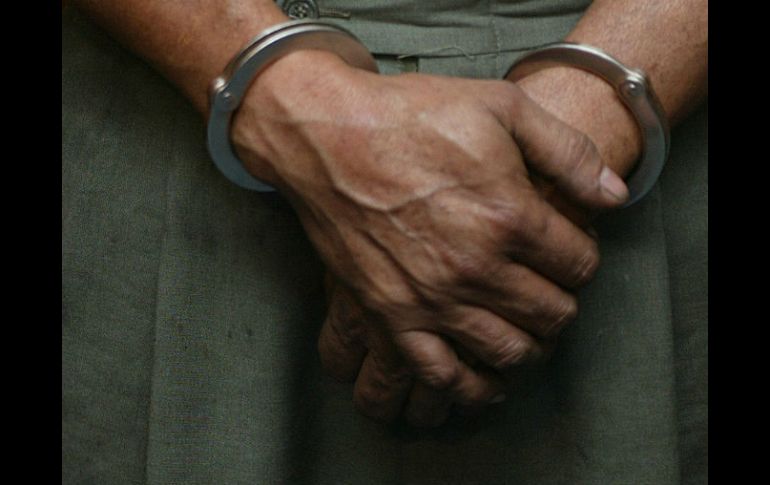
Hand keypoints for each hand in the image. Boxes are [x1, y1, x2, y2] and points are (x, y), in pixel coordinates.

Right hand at [232, 50, 627, 414]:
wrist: (328, 137)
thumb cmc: (411, 116)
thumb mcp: (501, 107)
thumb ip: (568, 152)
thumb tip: (614, 196)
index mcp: (511, 217)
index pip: (579, 265)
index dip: (583, 259)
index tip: (569, 251)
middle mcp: (476, 268)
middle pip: (551, 314)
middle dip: (561, 305)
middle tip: (551, 291)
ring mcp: (431, 299)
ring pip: (507, 353)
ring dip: (528, 348)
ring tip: (526, 334)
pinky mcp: (390, 315)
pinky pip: (440, 374)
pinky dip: (470, 388)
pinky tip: (483, 380)